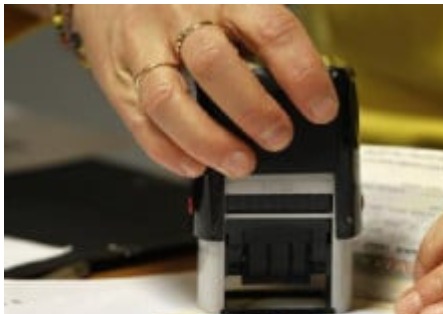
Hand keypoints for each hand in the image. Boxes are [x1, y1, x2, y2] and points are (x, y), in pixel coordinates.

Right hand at [73, 5, 337, 177]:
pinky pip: (140, 120)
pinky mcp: (116, 77)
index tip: (321, 108)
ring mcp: (143, 47)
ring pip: (169, 100)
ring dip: (209, 140)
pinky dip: (168, 151)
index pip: (271, 31)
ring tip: (241, 163)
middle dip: (253, 110)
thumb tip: (306, 88)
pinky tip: (195, 164)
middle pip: (215, 65)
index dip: (302, 73)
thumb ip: (261, 35)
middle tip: (279, 137)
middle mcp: (179, 16)